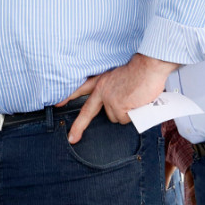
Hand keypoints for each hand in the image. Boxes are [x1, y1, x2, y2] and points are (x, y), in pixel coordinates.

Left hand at [64, 54, 178, 143]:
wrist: (148, 67)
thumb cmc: (139, 71)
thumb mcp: (119, 77)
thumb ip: (113, 90)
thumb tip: (117, 106)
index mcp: (101, 81)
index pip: (80, 89)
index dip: (68, 97)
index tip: (57, 104)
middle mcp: (101, 91)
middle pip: (87, 112)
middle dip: (78, 127)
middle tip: (72, 138)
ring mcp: (109, 100)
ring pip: (115, 118)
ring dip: (125, 114)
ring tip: (134, 101)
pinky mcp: (119, 107)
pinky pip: (126, 120)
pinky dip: (134, 116)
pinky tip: (138, 105)